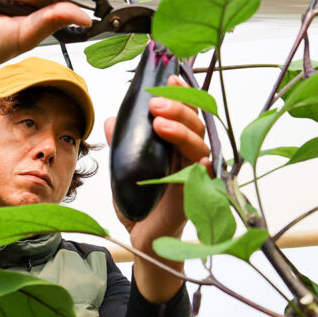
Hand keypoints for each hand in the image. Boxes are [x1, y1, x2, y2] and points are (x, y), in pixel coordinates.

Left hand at [104, 75, 209, 301]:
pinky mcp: (197, 195)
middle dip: (178, 107)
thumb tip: (113, 118)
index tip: (169, 76)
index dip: (181, 94)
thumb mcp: (126, 169)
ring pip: (200, 143)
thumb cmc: (140, 204)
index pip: (185, 114)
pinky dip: (199, 161)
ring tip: (159, 120)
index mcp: (177, 147)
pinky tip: (193, 153)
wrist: (142, 240)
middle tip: (155, 101)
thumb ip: (123, 144)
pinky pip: (204, 174)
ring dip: (182, 129)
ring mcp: (197, 175)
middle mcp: (191, 157)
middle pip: (195, 123)